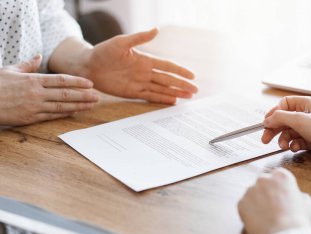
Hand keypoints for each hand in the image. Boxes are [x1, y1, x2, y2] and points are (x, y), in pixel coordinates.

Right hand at [0, 55, 97, 125]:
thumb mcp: (10, 70)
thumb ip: (28, 65)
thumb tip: (38, 56)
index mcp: (32, 80)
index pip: (61, 80)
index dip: (77, 82)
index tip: (90, 83)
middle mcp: (36, 93)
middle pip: (65, 94)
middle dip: (84, 95)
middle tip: (98, 96)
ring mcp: (34, 107)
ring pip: (62, 106)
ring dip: (79, 105)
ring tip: (92, 104)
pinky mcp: (30, 118)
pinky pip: (52, 115)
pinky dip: (65, 113)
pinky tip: (76, 112)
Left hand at [82, 28, 197, 103]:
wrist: (89, 66)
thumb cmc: (103, 51)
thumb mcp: (121, 42)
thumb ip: (139, 38)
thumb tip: (156, 30)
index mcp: (145, 60)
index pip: (167, 66)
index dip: (180, 71)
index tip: (192, 76)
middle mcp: (145, 72)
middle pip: (168, 80)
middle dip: (182, 85)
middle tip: (195, 91)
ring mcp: (140, 83)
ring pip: (162, 89)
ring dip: (175, 93)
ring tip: (188, 97)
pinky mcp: (133, 92)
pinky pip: (150, 96)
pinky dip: (161, 99)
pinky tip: (172, 101)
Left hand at [238, 168, 310, 233]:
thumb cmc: (300, 221)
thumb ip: (303, 197)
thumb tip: (300, 197)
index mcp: (281, 176)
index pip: (277, 176)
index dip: (280, 188)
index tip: (282, 197)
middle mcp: (263, 179)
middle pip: (263, 183)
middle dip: (267, 193)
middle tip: (273, 208)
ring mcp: (250, 190)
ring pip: (252, 195)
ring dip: (257, 202)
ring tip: (267, 217)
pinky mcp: (241, 203)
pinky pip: (244, 206)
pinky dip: (249, 213)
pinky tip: (259, 221)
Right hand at [261, 96, 310, 167]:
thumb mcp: (299, 120)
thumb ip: (280, 118)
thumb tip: (267, 119)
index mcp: (306, 104)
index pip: (283, 104)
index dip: (273, 113)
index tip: (266, 122)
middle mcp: (307, 115)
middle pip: (283, 120)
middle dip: (274, 130)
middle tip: (265, 139)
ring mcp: (309, 128)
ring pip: (288, 133)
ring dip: (283, 140)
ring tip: (283, 146)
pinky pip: (296, 141)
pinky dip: (293, 145)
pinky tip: (295, 147)